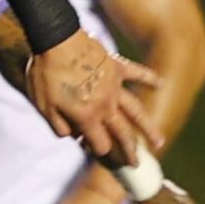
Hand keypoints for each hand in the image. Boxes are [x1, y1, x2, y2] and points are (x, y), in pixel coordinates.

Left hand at [25, 29, 156, 163]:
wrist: (55, 39)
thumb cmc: (46, 74)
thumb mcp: (44, 106)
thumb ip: (59, 126)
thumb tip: (70, 136)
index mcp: (87, 116)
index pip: (100, 143)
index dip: (97, 151)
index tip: (93, 151)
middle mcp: (106, 104)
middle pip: (122, 133)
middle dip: (130, 151)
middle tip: (137, 164)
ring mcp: (114, 86)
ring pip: (136, 111)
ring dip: (148, 128)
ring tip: (159, 142)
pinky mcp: (117, 66)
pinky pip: (138, 73)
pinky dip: (150, 78)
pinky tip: (161, 84)